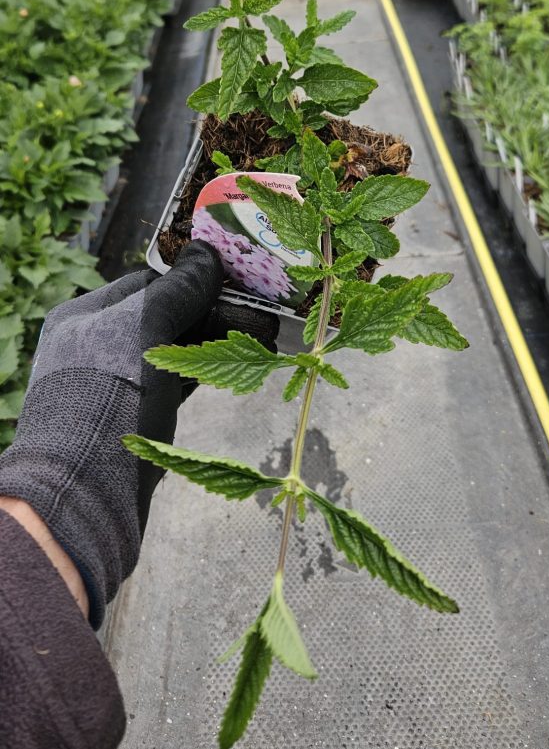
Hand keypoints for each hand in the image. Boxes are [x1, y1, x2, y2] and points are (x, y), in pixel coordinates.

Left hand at [0, 242, 277, 626]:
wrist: (83, 495)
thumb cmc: (108, 400)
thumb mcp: (144, 331)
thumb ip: (178, 291)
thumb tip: (207, 253)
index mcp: (85, 315)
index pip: (151, 282)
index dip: (197, 281)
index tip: (241, 283)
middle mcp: (95, 346)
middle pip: (166, 317)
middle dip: (215, 315)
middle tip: (265, 319)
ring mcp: (115, 386)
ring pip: (174, 353)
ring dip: (218, 345)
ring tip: (264, 344)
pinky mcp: (133, 420)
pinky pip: (174, 385)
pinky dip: (205, 375)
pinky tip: (237, 374)